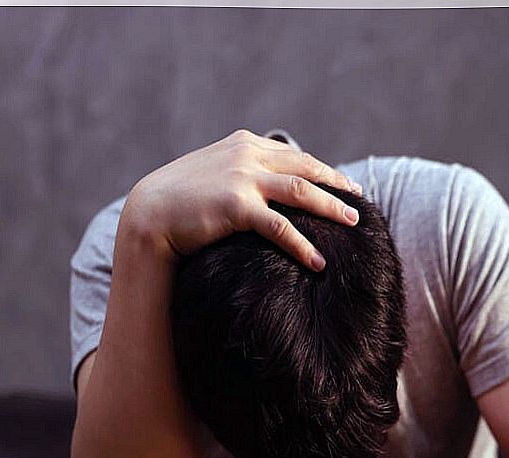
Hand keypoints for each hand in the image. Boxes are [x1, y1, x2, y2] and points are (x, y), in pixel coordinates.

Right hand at [121, 128, 360, 271]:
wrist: (149, 214)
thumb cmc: (182, 201)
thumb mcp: (216, 175)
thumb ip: (245, 174)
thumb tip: (272, 188)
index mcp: (244, 144)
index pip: (295, 156)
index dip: (324, 171)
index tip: (346, 184)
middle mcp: (246, 155)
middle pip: (306, 169)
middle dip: (336, 184)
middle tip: (360, 201)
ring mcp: (242, 178)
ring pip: (302, 192)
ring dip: (331, 208)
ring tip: (353, 224)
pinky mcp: (236, 205)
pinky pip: (281, 227)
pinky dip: (303, 245)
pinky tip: (319, 262)